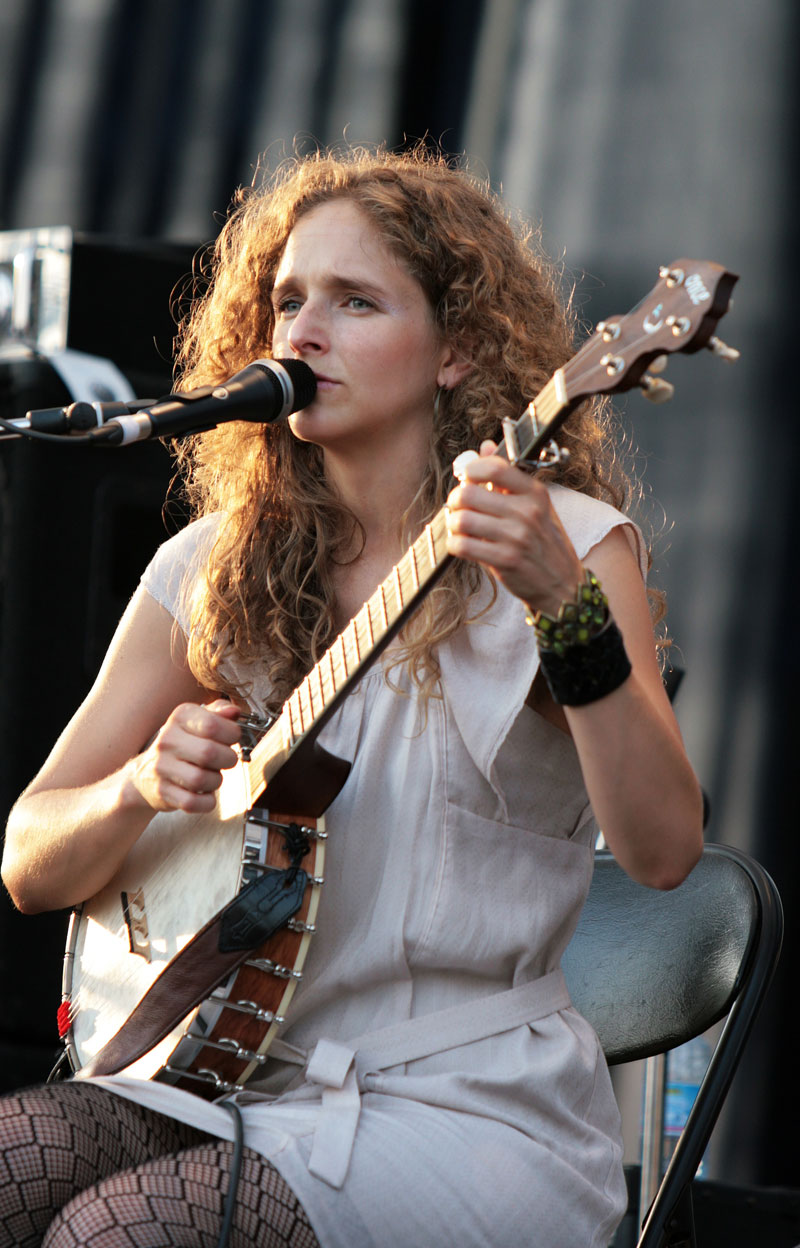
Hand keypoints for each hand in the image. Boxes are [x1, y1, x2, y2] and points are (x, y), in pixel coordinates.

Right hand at [126, 699, 241, 813]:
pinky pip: (193, 802)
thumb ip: (219, 712)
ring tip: (211, 776)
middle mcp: (167, 740)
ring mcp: (162, 767)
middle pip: (209, 753)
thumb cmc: (182, 746)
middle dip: (227, 759)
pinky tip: (204, 793)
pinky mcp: (162, 791)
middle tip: (225, 760)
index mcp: (180, 718)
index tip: (231, 738)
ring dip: (216, 781)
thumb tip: (234, 712)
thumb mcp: (198, 721)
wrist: (146, 774)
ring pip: (202, 779)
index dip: (232, 734)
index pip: (212, 724)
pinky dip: (206, 801)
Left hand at [445, 441, 584, 613]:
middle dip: (455, 501)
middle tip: (458, 508)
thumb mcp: (536, 506)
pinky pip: (462, 546)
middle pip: (468, 493)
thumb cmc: (543, 542)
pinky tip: (464, 546)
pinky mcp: (505, 561)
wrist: (563, 585)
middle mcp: (527, 511)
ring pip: (461, 520)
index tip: (467, 479)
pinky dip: (455, 545)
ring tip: (460, 529)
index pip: (494, 466)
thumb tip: (484, 445)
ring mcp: (517, 537)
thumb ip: (507, 477)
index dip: (470, 469)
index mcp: (535, 492)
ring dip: (453, 525)